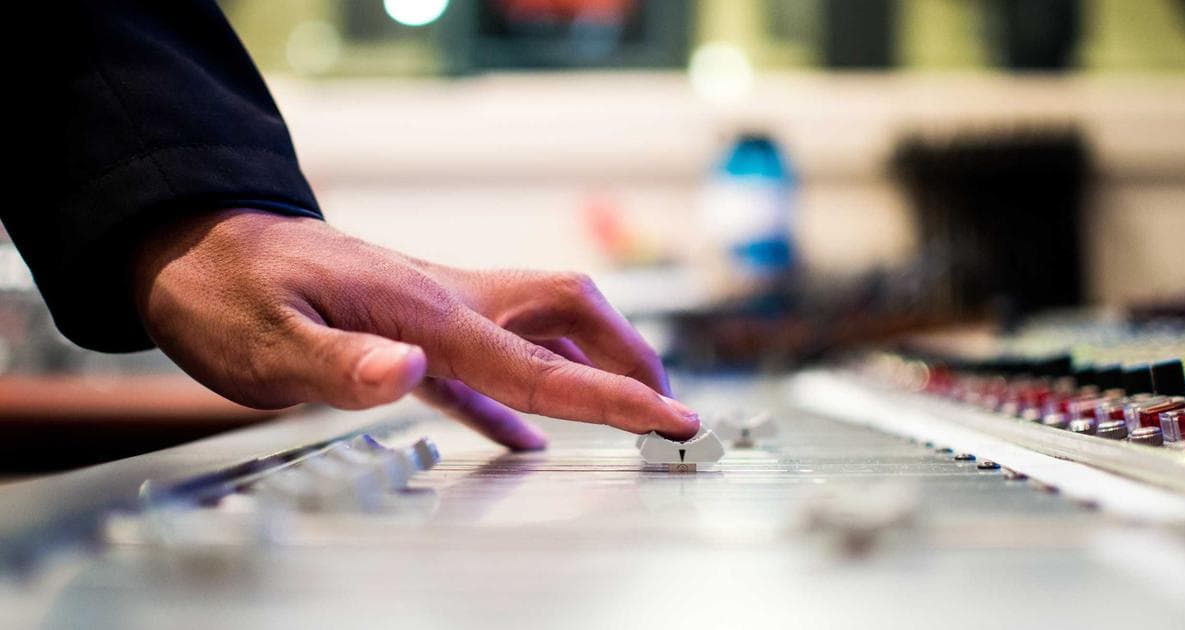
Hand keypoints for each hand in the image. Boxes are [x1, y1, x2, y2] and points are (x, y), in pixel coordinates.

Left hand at [132, 208, 699, 449]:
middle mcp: (445, 302)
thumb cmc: (226, 291)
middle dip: (626, 356)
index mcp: (425, 311)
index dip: (612, 395)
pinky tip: (526, 431)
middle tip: (664, 404)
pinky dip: (522, 396)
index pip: (538, 364)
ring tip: (624, 405)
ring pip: (539, 328)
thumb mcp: (265, 341)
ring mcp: (433, 310)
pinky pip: (487, 362)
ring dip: (590, 363)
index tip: (670, 417)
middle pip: (567, 314)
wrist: (197, 245)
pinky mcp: (410, 327)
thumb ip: (341, 362)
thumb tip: (411, 370)